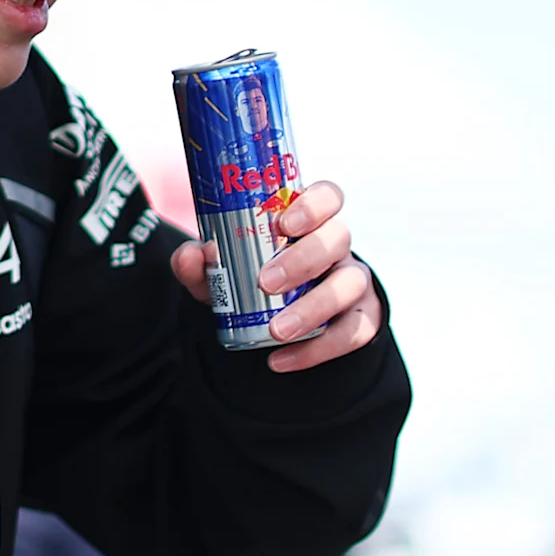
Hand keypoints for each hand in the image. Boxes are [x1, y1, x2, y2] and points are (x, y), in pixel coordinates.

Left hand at [164, 178, 381, 372]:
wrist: (272, 319)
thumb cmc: (250, 277)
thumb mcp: (222, 270)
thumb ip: (201, 263)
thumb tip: (191, 256)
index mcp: (308, 219)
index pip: (327, 195)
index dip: (314, 204)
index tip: (284, 223)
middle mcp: (337, 245)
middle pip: (338, 237)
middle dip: (303, 259)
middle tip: (266, 283)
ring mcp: (353, 280)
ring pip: (350, 284)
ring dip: (314, 308)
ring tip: (276, 330)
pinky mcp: (362, 318)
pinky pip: (353, 333)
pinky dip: (316, 349)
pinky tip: (281, 360)